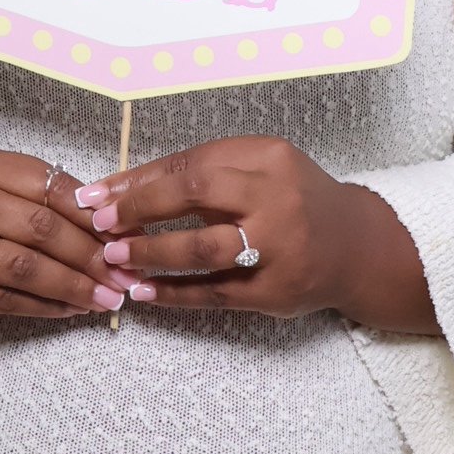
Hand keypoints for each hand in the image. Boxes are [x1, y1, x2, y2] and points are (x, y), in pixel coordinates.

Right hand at [0, 149, 126, 323]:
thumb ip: (41, 194)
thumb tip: (108, 220)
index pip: (48, 187)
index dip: (91, 215)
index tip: (124, 235)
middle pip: (41, 230)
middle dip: (90, 255)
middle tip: (123, 274)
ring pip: (26, 270)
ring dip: (74, 286)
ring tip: (107, 298)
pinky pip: (7, 300)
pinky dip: (46, 306)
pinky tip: (72, 309)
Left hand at [71, 135, 435, 331]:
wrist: (355, 247)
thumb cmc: (293, 198)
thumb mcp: (260, 167)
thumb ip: (204, 172)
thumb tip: (126, 188)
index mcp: (269, 159)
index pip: (192, 164)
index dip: (140, 181)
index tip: (99, 195)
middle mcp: (277, 199)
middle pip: (197, 197)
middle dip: (141, 211)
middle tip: (101, 226)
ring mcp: (279, 249)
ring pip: (204, 250)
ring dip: (152, 254)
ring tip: (115, 258)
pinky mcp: (275, 292)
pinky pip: (215, 294)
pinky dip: (174, 294)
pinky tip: (144, 292)